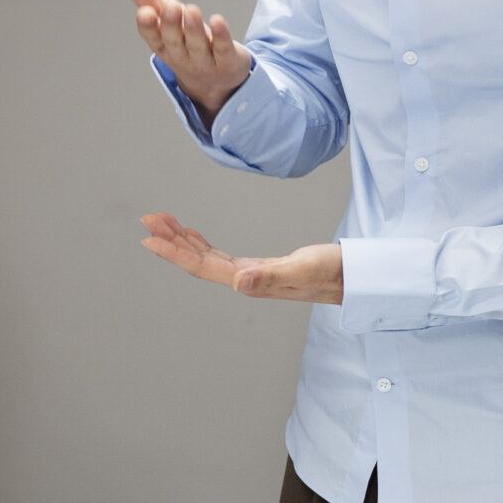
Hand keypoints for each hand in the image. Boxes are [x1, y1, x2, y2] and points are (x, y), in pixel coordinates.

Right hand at [114, 0, 252, 124]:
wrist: (214, 78)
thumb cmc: (183, 38)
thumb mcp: (162, 13)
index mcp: (161, 43)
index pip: (151, 36)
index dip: (148, 27)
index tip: (145, 12)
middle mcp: (180, 54)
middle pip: (173, 41)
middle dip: (171, 25)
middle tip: (171, 9)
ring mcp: (203, 59)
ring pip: (197, 45)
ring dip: (194, 28)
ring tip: (191, 10)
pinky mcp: (227, 60)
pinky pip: (222, 48)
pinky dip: (221, 35)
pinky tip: (218, 20)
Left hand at [139, 213, 343, 303]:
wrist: (355, 277)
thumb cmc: (335, 272)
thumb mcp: (305, 269)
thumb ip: (272, 277)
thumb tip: (238, 282)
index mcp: (251, 282)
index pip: (203, 267)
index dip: (174, 253)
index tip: (149, 238)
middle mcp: (246, 280)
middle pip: (198, 260)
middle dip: (170, 241)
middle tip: (146, 220)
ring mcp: (251, 274)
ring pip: (206, 256)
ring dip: (181, 239)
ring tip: (159, 221)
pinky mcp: (259, 266)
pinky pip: (219, 254)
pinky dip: (200, 242)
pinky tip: (190, 234)